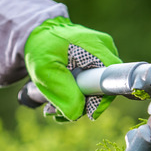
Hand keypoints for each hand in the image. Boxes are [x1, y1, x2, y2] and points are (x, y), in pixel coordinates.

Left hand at [0, 0, 120, 120]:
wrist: (38, 35)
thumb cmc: (41, 47)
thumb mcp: (45, 70)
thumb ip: (63, 92)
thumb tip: (77, 114)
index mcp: (98, 48)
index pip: (112, 82)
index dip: (100, 102)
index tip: (83, 113)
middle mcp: (105, 51)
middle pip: (104, 89)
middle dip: (82, 106)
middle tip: (57, 112)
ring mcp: (102, 56)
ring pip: (97, 90)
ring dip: (76, 104)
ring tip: (52, 108)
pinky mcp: (96, 63)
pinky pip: (92, 85)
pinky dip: (76, 96)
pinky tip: (60, 100)